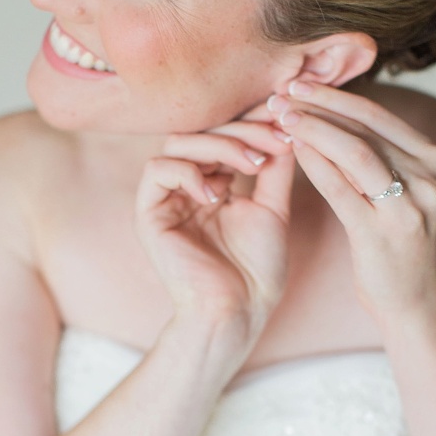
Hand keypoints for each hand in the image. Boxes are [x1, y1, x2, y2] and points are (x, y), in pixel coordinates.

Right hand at [135, 109, 296, 338]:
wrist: (238, 312)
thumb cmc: (257, 271)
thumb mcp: (273, 208)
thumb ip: (275, 168)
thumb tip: (285, 124)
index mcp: (214, 184)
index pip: (224, 135)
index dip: (252, 123)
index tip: (285, 122)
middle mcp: (187, 187)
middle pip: (202, 132)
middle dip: (242, 131)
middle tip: (275, 139)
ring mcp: (166, 200)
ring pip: (178, 144)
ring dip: (219, 146)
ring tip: (252, 165)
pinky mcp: (149, 215)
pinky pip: (157, 171)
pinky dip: (189, 173)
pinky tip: (218, 195)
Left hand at [242, 82, 435, 336]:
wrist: (417, 303)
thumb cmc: (399, 243)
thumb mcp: (400, 191)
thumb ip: (379, 155)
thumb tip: (333, 113)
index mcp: (434, 158)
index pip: (379, 115)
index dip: (337, 94)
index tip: (301, 81)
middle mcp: (428, 176)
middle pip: (366, 126)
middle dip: (320, 105)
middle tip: (282, 91)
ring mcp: (410, 205)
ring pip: (355, 151)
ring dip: (314, 129)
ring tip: (280, 116)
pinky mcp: (384, 233)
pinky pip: (342, 189)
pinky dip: (314, 165)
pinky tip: (292, 151)